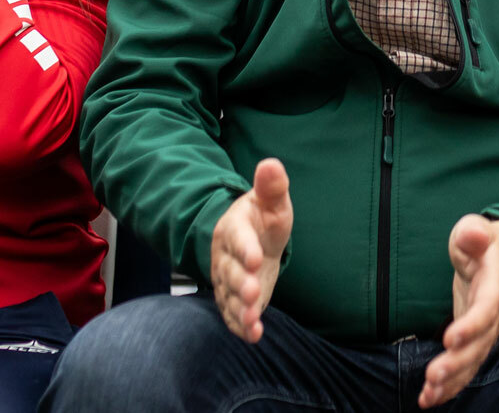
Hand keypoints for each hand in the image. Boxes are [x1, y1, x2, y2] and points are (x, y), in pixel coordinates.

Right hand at [212, 158, 292, 342]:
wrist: (250, 239)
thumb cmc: (262, 218)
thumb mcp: (271, 201)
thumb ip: (272, 186)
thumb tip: (271, 164)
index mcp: (234, 229)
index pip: (238, 238)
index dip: (245, 248)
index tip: (256, 257)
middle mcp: (226, 256)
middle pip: (230, 271)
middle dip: (241, 283)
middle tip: (252, 293)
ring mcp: (227, 280)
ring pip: (229, 296)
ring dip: (240, 309)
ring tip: (252, 320)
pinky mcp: (233, 299)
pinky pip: (233, 314)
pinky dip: (242, 326)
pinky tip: (254, 335)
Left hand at [420, 215, 498, 406]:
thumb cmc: (482, 243)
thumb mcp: (475, 230)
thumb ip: (473, 233)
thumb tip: (473, 233)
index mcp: (495, 284)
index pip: (486, 308)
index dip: (471, 325)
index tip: (450, 338)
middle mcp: (495, 314)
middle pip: (479, 344)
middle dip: (457, 362)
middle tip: (433, 375)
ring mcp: (486, 332)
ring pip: (472, 362)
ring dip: (452, 381)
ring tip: (429, 394)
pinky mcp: (475, 342)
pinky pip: (465, 368)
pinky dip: (449, 386)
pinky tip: (428, 398)